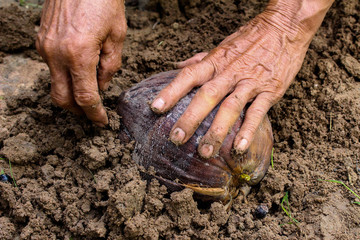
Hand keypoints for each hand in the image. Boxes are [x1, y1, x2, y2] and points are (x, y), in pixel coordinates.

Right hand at [36, 0, 126, 126]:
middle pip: (62, 98)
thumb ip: (110, 66)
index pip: (85, 98)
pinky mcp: (41, 40)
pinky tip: (79, 68)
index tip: (102, 122)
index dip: (94, 114)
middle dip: (78, 110)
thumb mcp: (117, 35)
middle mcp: (56, 54)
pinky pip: (52, 67)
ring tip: (90, 87)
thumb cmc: (104, 2)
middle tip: (93, 112)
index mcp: (79, 54)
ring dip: (71, 92)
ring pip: (55, 84)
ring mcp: (45, 47)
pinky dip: (65, 75)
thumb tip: (101, 87)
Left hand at [151, 0, 332, 157]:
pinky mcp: (269, 91)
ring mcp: (250, 82)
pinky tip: (239, 148)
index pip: (189, 76)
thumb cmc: (250, 38)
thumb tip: (178, 66)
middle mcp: (229, 73)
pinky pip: (257, 113)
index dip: (171, 91)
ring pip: (230, 108)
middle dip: (190, 119)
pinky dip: (248, 131)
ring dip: (216, 131)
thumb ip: (200, 59)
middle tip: (176, 139)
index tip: (155, 108)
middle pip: (206, 96)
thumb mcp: (222, 46)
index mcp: (215, 62)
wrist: (284, 27)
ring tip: (205, 151)